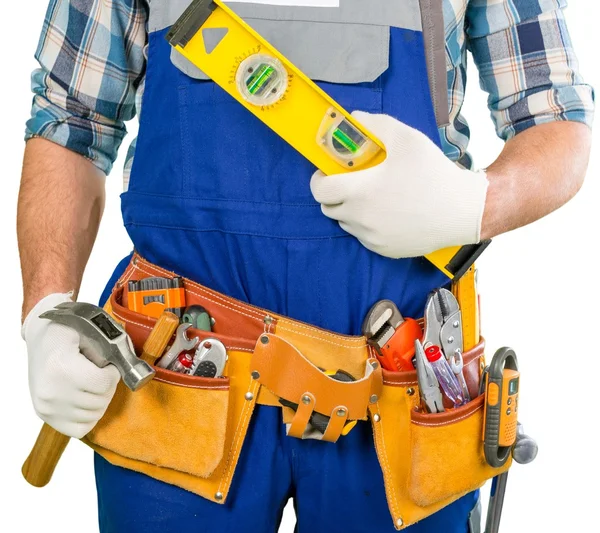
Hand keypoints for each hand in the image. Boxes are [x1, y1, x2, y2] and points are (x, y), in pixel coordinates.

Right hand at [22, 293, 119, 437]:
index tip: (109, 366)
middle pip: (100, 401)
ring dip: (100, 401)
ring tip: (92, 384)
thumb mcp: (88, 331)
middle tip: (102, 375)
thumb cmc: (67, 332)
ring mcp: (46, 406)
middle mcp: (50, 391)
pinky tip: (86, 399)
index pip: (103, 384)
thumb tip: (125, 367)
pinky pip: (79, 429)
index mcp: (60, 367)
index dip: (112, 374)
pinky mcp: (44, 415)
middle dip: (108, 387)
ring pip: (93, 416)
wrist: (41, 337)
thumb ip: (108, 349)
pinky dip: (88, 417)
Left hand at [311, 111, 488, 257]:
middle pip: (328, 208)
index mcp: (360, 191)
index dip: (319, 179)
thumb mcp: (407, 138)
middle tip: (350, 182)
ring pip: (346, 223)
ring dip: (350, 210)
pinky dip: (367, 225)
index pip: (320, 190)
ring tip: (371, 196)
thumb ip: (376, 125)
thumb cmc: (434, 173)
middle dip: (333, 193)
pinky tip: (386, 213)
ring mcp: (372, 237)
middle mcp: (361, 218)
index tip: (328, 172)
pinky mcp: (384, 250)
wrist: (464, 210)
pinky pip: (364, 237)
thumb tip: (354, 118)